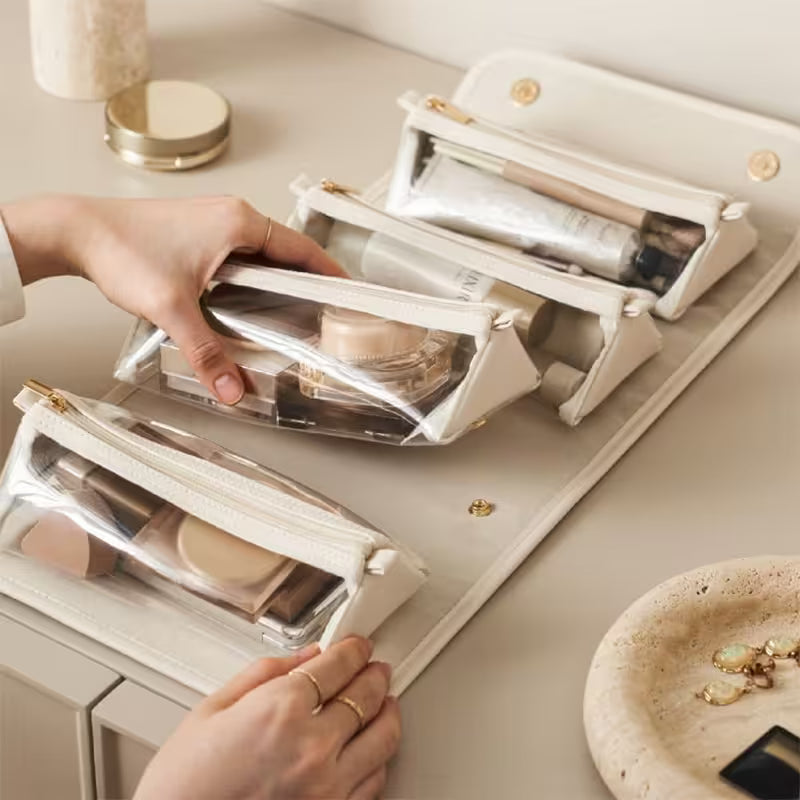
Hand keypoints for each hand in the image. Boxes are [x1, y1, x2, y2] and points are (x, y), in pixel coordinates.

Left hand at [0, 195, 344, 403]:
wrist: (76, 231)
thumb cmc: (123, 250)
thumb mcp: (172, 308)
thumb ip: (206, 353)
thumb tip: (232, 389)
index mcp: (239, 223)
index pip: (302, 248)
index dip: (328, 273)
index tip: (347, 291)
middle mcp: (230, 216)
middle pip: (286, 250)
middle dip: (307, 279)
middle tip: (323, 309)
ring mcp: (212, 222)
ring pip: (262, 251)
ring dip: (279, 276)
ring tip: (293, 308)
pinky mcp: (196, 232)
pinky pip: (240, 252)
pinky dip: (254, 273)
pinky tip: (248, 299)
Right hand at [133, 637, 399, 799]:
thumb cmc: (183, 785)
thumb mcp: (211, 710)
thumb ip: (264, 673)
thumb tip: (304, 656)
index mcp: (279, 710)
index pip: (338, 666)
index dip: (354, 650)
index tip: (357, 646)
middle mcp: (310, 747)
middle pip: (366, 696)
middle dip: (375, 675)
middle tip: (376, 668)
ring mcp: (325, 786)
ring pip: (382, 739)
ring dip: (387, 712)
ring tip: (385, 701)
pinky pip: (374, 781)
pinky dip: (379, 758)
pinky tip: (372, 747)